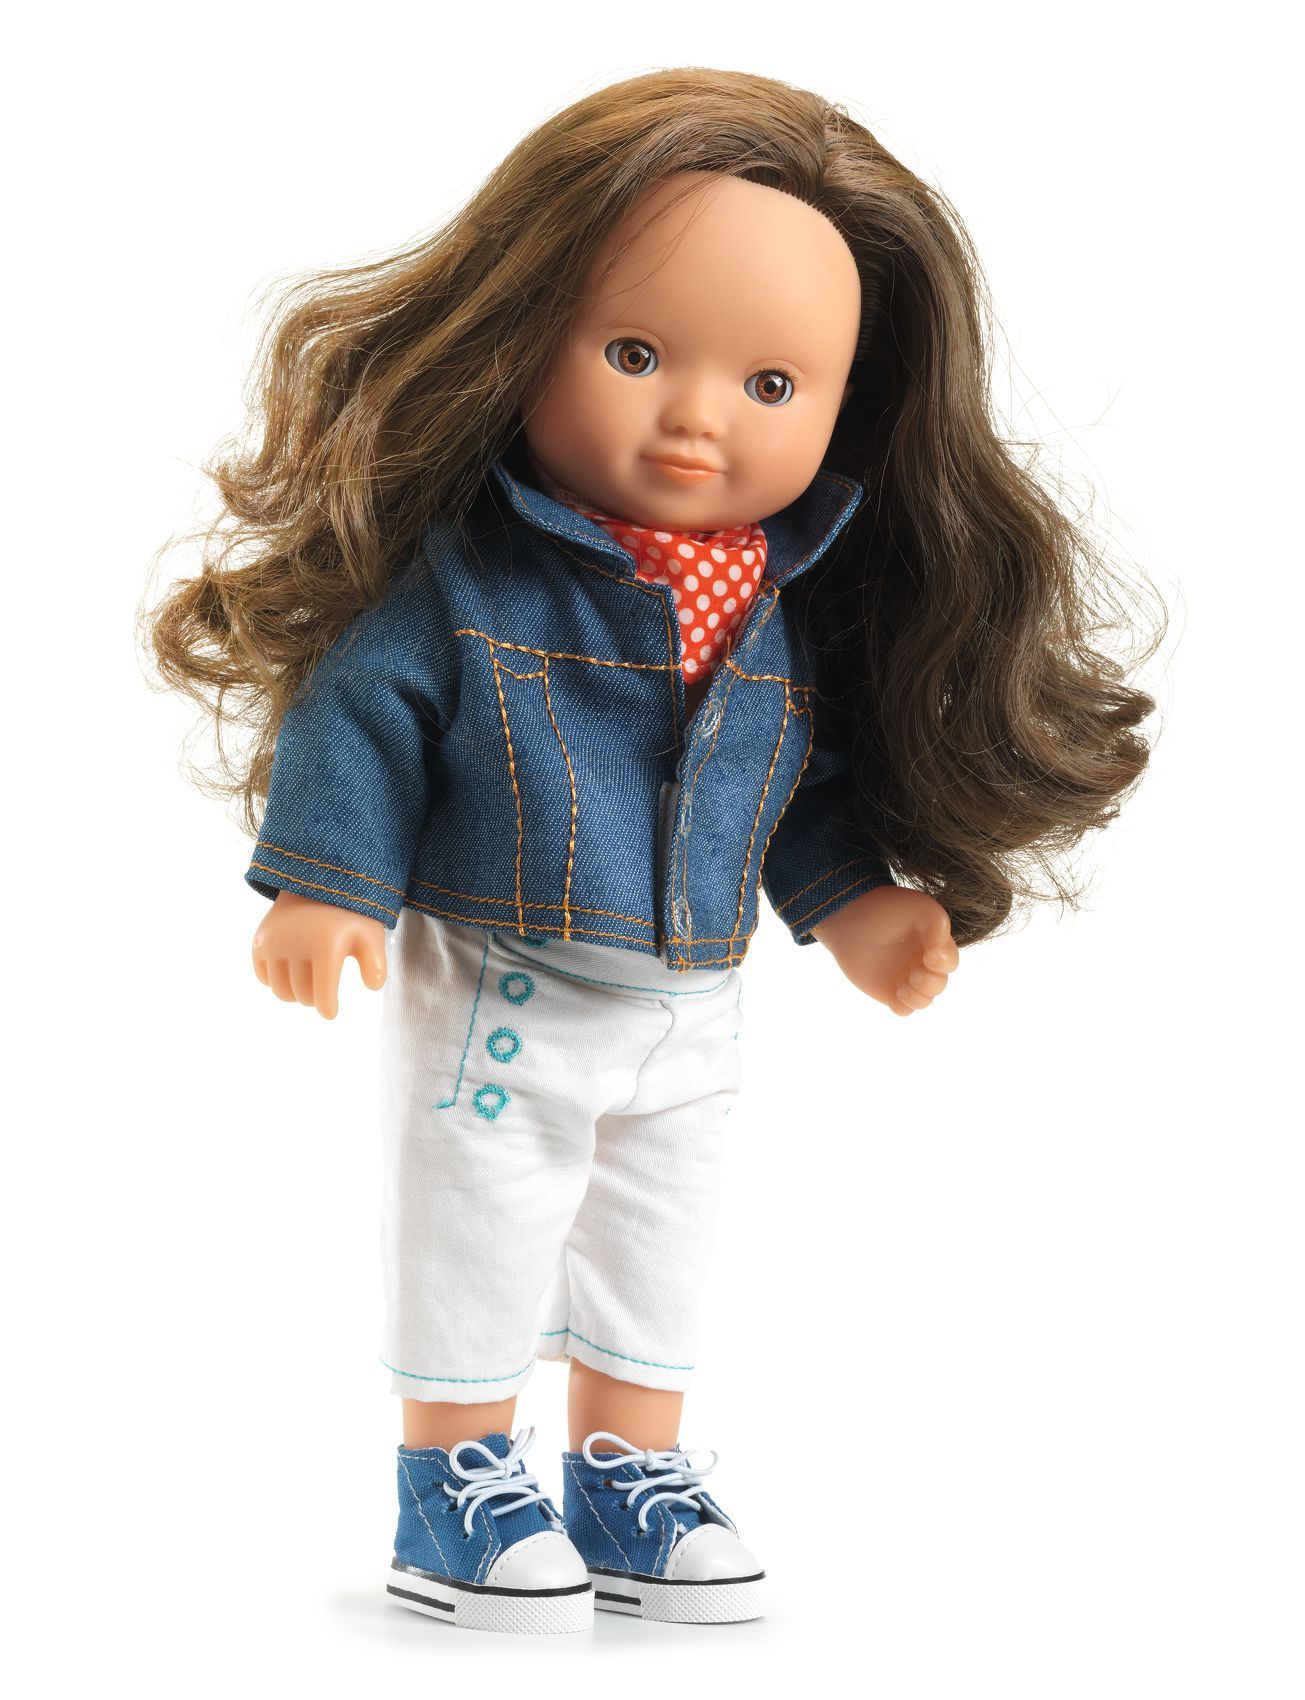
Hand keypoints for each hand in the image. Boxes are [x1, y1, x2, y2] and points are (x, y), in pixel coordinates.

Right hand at [251, 890, 387, 1019]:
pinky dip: (275, 980)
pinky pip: (263, 976)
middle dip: (315, 998)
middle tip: (322, 990)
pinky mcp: (260, 941)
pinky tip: (290, 972)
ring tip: (307, 983)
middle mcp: (297, 946)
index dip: (328, 1009)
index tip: (331, 1012)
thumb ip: (376, 964)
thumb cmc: (349, 913)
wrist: (316, 881)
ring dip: (295, 993)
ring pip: (281, 991)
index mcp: (326, 947)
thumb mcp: (370, 934)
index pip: (323, 997)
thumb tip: (373, 987)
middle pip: (303, 995)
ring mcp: (274, 943)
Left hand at [812, 885, 958, 1016]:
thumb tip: (940, 953)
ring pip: (925, 1000)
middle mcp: (920, 961)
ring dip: (918, 997)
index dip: (945, 963)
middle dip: (931, 982)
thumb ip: (939, 925)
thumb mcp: (918, 907)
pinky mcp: (887, 990)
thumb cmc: (883, 909)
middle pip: (939, 983)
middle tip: (914, 973)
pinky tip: (895, 994)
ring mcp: (904, 977)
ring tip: (902, 987)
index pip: (949, 961)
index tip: (929, 956)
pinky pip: (904, 1009)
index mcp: (931, 943)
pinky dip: (904, 1007)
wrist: (847, 919)